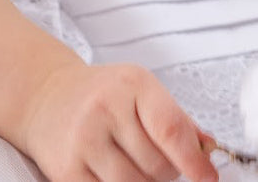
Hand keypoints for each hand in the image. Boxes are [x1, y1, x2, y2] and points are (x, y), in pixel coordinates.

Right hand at [20, 59, 217, 181]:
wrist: (47, 97)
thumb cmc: (101, 94)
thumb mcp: (141, 90)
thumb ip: (176, 119)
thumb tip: (209, 149)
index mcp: (132, 85)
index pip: (170, 129)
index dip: (194, 160)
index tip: (207, 177)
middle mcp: (105, 110)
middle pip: (156, 165)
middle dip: (168, 172)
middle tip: (161, 163)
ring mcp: (83, 142)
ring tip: (139, 168)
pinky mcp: (66, 171)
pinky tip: (116, 174)